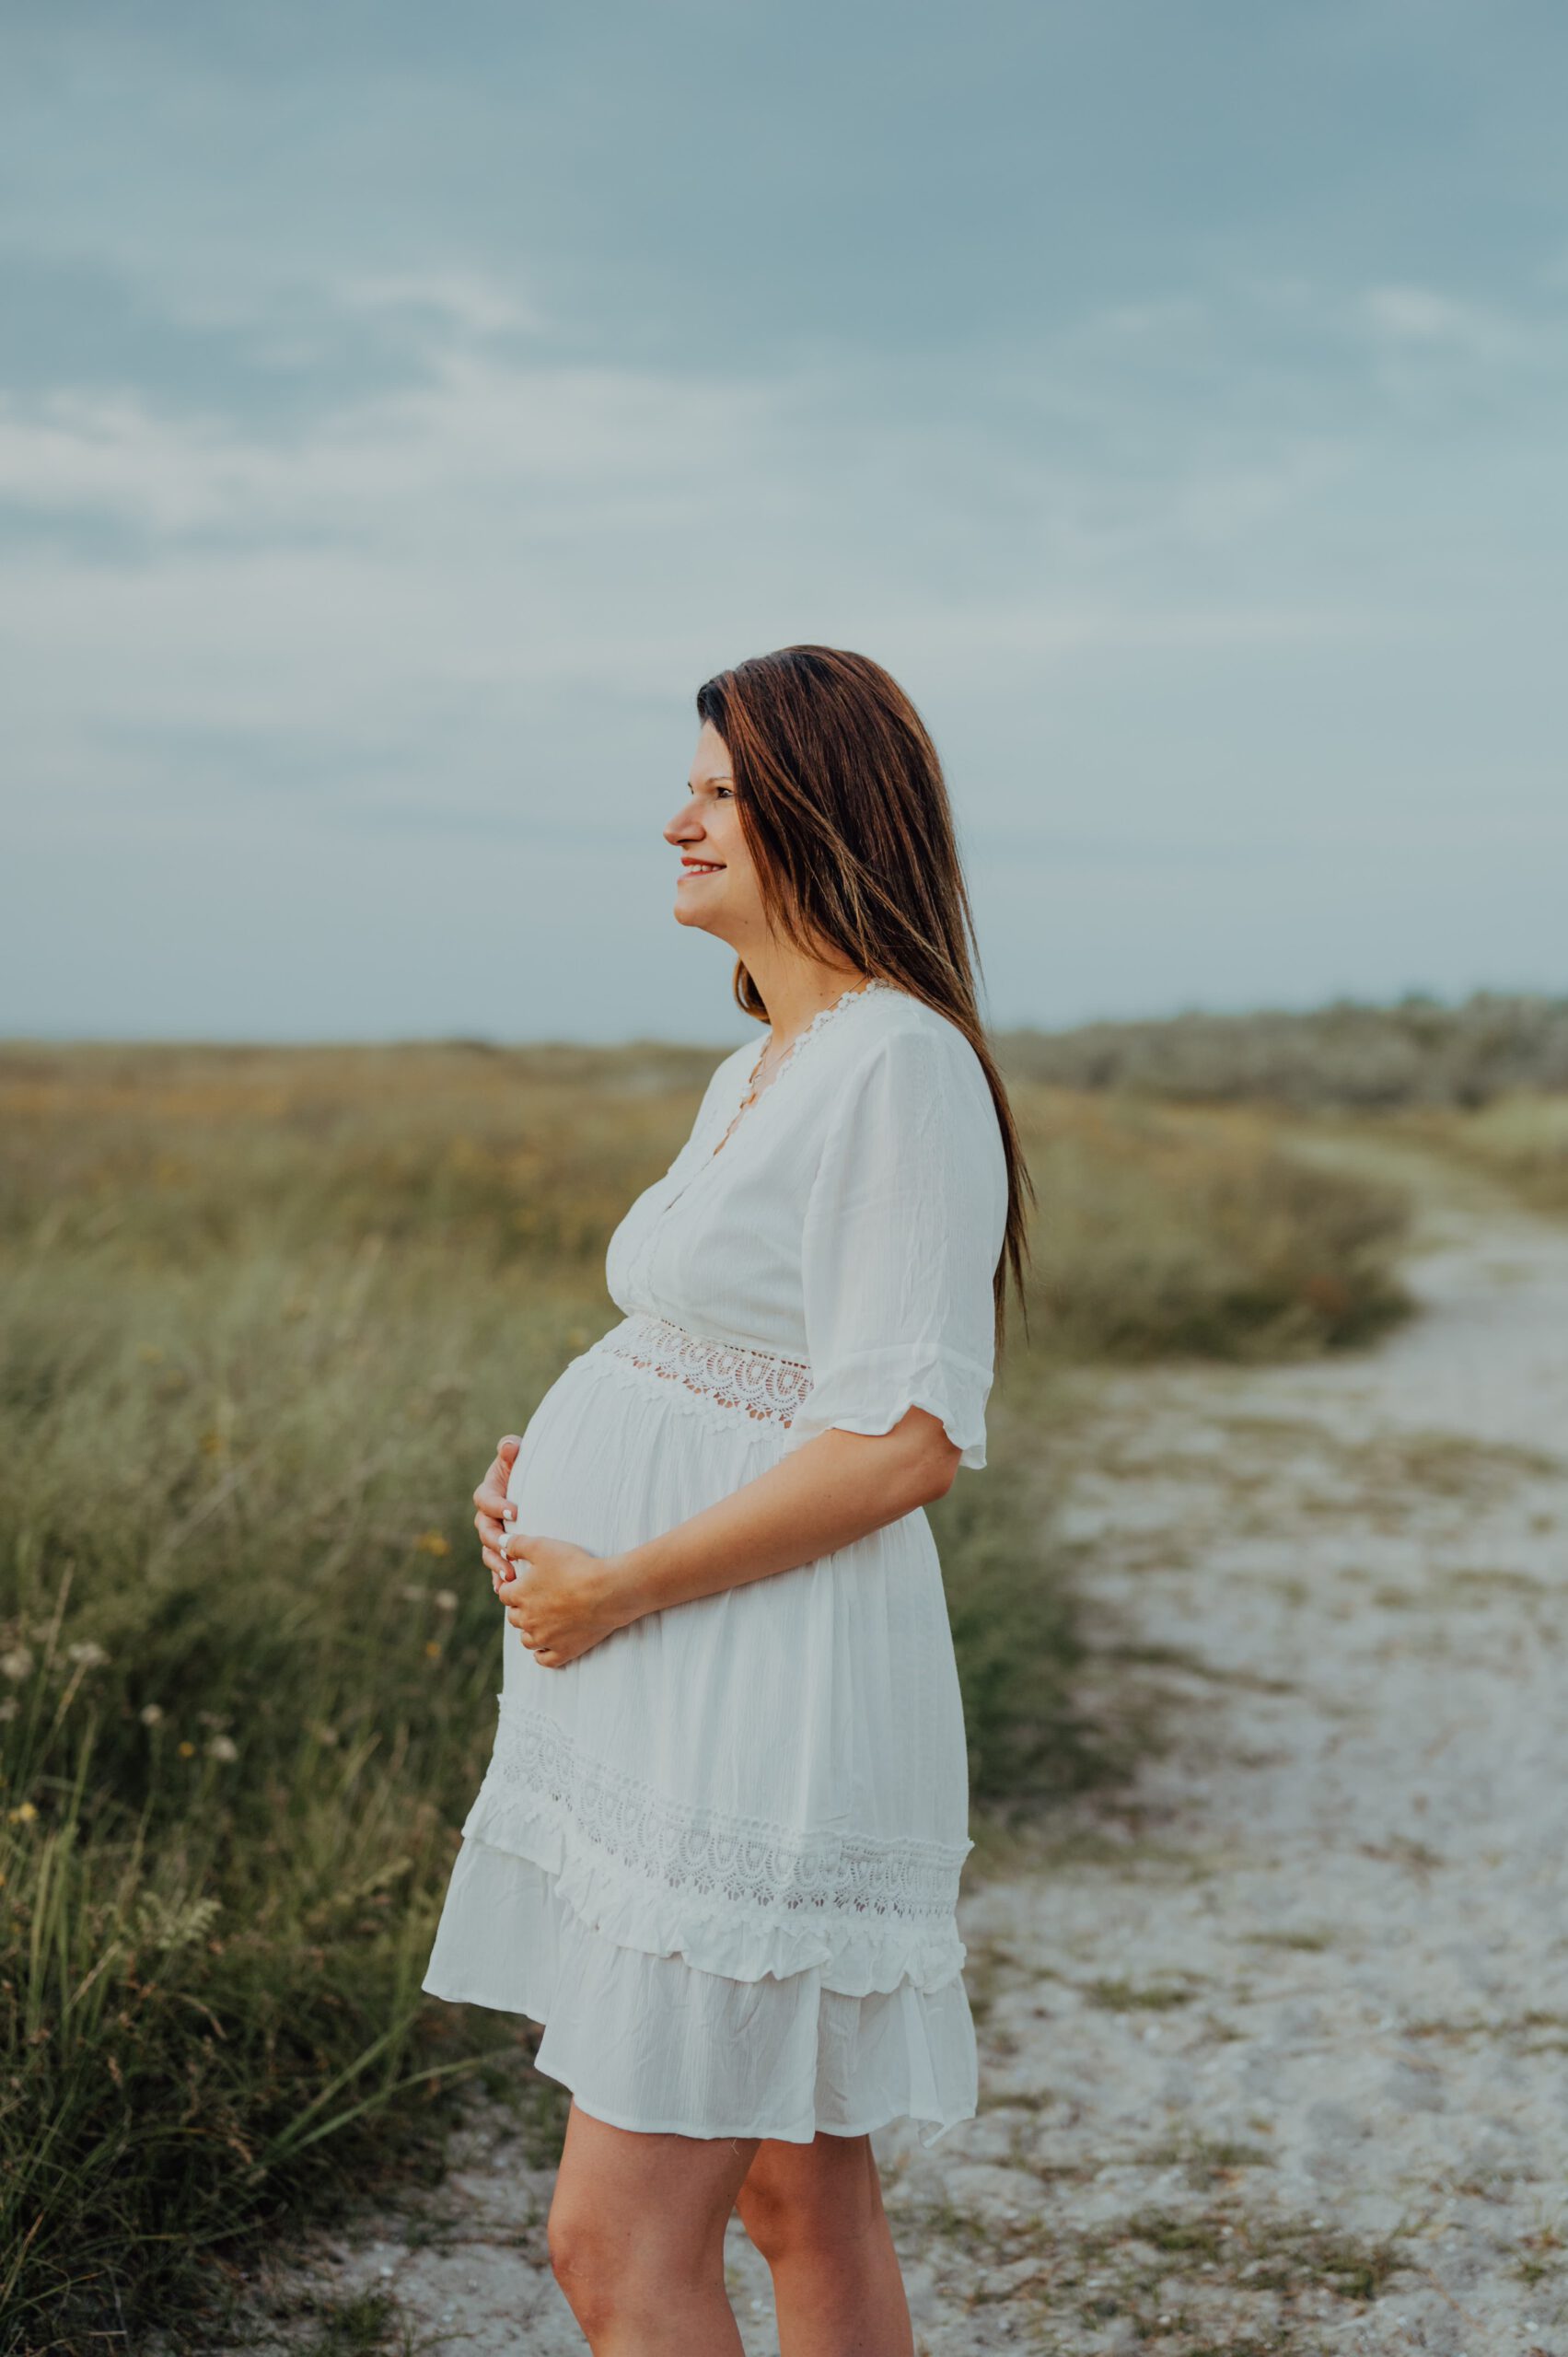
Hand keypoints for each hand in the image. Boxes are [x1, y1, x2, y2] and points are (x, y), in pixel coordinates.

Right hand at [474, 1436, 522, 1594]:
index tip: (516, 1511)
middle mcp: (487, 1517)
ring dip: (497, 1565)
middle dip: (496, 1543)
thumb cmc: (527, 1469)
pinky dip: (500, 1579)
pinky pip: (498, 1567)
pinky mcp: (505, 1551)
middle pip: (485, 1532)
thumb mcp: (519, 1456)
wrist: (539, 1490)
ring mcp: (495, 1536)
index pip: (485, 1500)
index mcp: (488, 1493)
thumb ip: (512, 1449)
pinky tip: (508, 1591)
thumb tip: (509, 1446)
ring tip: (510, 1575)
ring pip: (489, 1553)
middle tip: (510, 1550)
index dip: (497, 1505)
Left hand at [498, 1531, 629, 1668]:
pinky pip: (544, 1659)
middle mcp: (528, 1620)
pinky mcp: (564, 1651)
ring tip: (540, 1621)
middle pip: (514, 1617)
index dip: (512, 1586)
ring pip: (526, 1640)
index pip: (504, 1594)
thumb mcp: (543, 1547)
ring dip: (529, 1631)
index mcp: (520, 1595)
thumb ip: (517, 1544)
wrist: (606, 1592)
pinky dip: (542, 1654)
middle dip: (520, 1608)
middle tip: (535, 1599)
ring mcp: (545, 1639)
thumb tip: (500, 1543)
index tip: (522, 1582)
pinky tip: (546, 1647)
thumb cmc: (575, 1566)